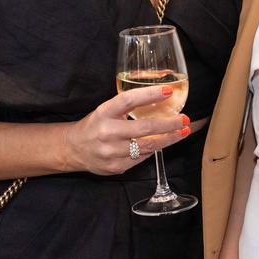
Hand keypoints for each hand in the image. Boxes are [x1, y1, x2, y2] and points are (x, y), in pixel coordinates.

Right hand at [62, 86, 189, 175]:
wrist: (74, 149)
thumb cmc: (96, 125)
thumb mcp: (107, 110)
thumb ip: (128, 105)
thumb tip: (162, 96)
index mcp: (104, 113)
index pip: (128, 100)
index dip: (150, 95)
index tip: (168, 91)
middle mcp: (107, 132)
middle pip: (145, 128)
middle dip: (170, 124)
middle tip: (185, 119)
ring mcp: (111, 152)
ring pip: (148, 146)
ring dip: (169, 139)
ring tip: (182, 132)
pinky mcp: (116, 167)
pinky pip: (142, 158)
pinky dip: (153, 150)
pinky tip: (161, 143)